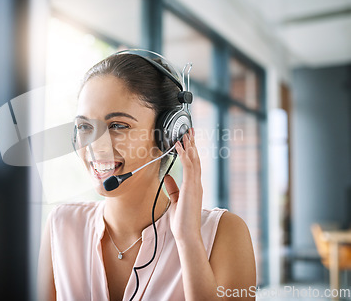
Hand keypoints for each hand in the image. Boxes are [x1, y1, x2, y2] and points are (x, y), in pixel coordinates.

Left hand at [164, 127, 202, 243]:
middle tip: (190, 130)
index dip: (191, 151)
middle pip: (195, 159)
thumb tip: (168, 177)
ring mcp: (195, 186)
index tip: (188, 140)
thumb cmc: (182, 221)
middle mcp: (197, 184)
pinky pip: (188, 167)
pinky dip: (184, 155)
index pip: (193, 165)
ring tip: (185, 133)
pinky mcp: (191, 188)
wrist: (187, 235)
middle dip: (192, 144)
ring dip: (189, 146)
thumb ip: (173, 188)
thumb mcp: (176, 201)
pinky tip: (179, 146)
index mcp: (194, 186)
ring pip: (193, 160)